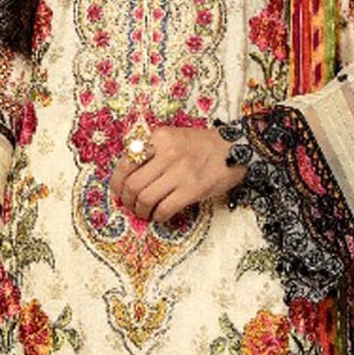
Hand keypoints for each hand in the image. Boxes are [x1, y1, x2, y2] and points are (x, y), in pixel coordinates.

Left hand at [110, 125, 246, 223]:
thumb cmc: (203, 146)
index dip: (117, 182)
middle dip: (127, 201)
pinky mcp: (193, 189)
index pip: (126, 162)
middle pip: (133, 184)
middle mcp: (167, 152)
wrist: (237, 148)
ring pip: (146, 198)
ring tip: (145, 213)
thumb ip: (153, 151)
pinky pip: (165, 208)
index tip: (118, 193)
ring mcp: (180, 171)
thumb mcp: (174, 137)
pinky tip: (160, 216)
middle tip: (131, 206)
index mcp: (159, 137)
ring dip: (141, 211)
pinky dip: (158, 217)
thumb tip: (130, 177)